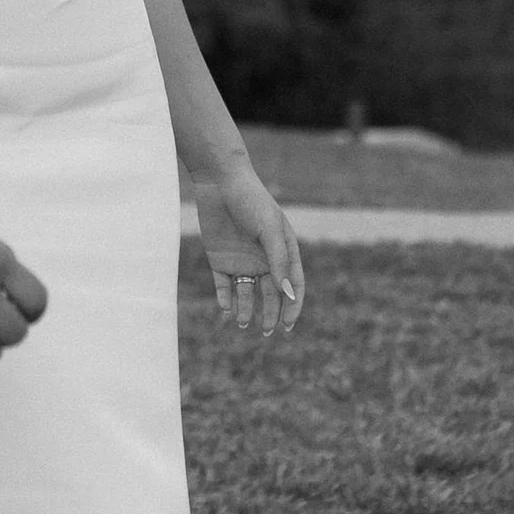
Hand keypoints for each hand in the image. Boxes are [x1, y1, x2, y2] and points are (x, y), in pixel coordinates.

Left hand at [196, 165, 304, 339]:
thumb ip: (278, 261)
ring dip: (246, 310)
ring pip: (247, 295)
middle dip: (270, 315)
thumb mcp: (269, 230)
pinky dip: (225, 300)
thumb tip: (287, 294)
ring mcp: (242, 261)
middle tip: (265, 331)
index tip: (287, 325)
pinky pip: (224, 287)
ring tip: (243, 322)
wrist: (219, 182)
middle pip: (271, 295)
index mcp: (284, 251)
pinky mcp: (219, 261)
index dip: (293, 306)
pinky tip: (226, 309)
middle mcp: (264, 260)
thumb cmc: (251, 201)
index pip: (294, 285)